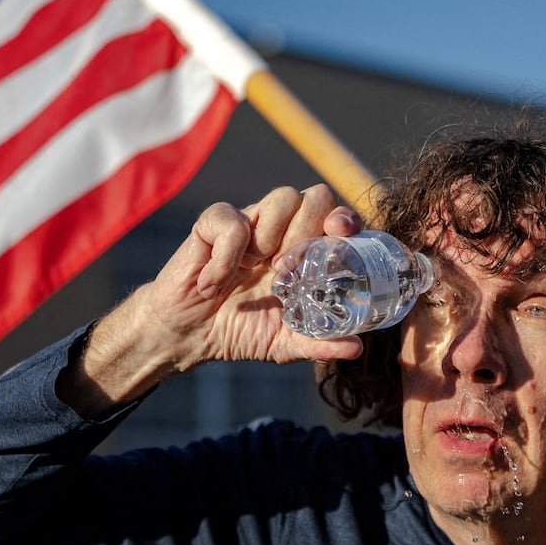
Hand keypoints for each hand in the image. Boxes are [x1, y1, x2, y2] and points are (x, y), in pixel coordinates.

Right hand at [59, 185, 364, 413]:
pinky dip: (226, 255)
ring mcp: (251, 223)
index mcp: (307, 253)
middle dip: (310, 230)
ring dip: (275, 236)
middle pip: (317, 197)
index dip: (347, 221)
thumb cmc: (241, 330)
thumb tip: (357, 347)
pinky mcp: (213, 224)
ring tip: (256, 271)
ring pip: (283, 197)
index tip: (342, 237)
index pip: (338, 219)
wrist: (188, 335)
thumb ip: (319, 344)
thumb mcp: (285, 344)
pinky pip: (231, 221)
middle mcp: (284, 231)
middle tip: (288, 269)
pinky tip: (215, 282)